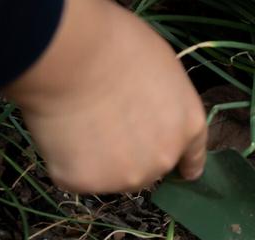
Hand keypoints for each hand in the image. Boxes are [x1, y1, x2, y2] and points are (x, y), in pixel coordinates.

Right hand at [3, 0, 206, 193]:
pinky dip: (64, 159)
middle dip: (131, 153)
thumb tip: (147, 113)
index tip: (184, 171)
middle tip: (105, 120)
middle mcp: (165, 158)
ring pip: (110, 175)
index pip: (193, 157)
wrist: (72, 53)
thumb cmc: (118, 44)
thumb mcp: (163, 69)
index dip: (186, 163)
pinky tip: (61, 131)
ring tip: (79, 122)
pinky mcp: (88, 182)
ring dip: (97, 159)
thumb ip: (164, 103)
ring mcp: (127, 175)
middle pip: (148, 167)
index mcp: (189, 126)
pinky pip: (73, 174)